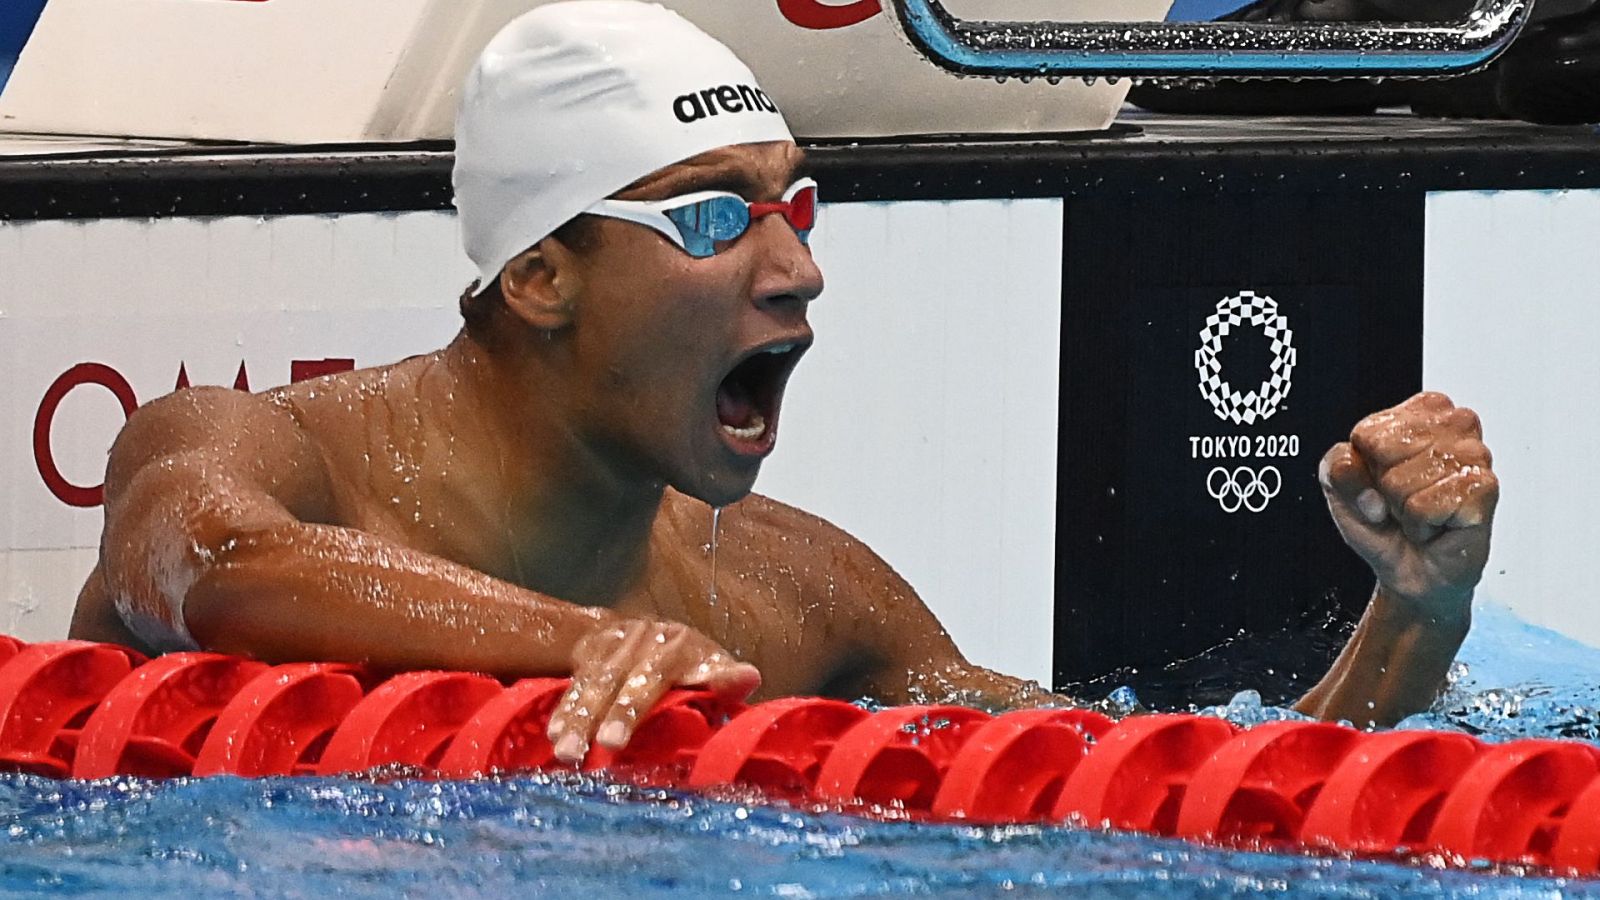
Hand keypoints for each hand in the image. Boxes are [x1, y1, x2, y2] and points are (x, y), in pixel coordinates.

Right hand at [546, 618, 760, 764]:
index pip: (671, 671)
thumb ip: (725, 679)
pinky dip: (564, 710)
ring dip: (580, 718)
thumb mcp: (712, 667)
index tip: (673, 708)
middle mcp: (650, 639)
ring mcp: (617, 643)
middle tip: (609, 745)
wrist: (644, 631)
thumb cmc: (689, 665)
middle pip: (631, 678)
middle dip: (619, 712)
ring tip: (569, 753)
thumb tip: (749, 676)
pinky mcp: (591, 649)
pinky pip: (575, 682)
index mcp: (685, 647)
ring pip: (597, 681)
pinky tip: (555, 734)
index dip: (667, 692)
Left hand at [1319, 391, 1498, 614]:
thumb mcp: (1342, 487)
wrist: (1412, 570)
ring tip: (1421, 512)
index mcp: (1421, 411)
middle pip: (1385, 451)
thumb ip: (1337, 464)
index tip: (1382, 480)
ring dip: (1404, 508)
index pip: (1368, 431)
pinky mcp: (1483, 487)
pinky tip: (1436, 524)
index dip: (1365, 465)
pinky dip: (1421, 524)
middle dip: (1385, 487)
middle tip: (1404, 500)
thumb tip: (1355, 465)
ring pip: (1403, 480)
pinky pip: (1425, 505)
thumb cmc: (1385, 523)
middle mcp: (1454, 425)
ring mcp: (1475, 455)